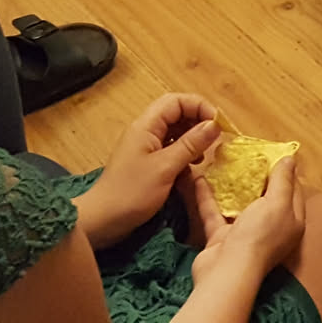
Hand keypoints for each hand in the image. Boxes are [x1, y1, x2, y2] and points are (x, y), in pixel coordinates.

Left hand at [77, 93, 220, 246]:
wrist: (102, 221)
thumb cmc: (132, 192)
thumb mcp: (166, 168)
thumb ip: (191, 144)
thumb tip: (215, 125)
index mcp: (146, 126)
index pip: (177, 101)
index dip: (200, 107)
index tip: (218, 125)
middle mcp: (145, 131)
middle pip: (176, 113)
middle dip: (198, 122)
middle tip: (215, 139)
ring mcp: (145, 147)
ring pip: (175, 131)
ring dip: (193, 139)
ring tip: (204, 155)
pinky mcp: (147, 163)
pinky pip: (170, 148)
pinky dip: (184, 154)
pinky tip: (191, 168)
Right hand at [190, 153, 306, 289]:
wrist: (227, 272)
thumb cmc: (258, 236)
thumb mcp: (277, 203)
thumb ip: (283, 181)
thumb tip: (291, 159)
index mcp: (292, 221)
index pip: (293, 191)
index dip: (286, 171)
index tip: (275, 153)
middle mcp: (271, 228)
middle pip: (266, 197)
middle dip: (258, 176)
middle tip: (248, 155)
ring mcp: (245, 234)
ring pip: (239, 205)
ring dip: (231, 186)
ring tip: (224, 163)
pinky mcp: (222, 238)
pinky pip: (215, 214)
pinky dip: (207, 198)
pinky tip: (199, 179)